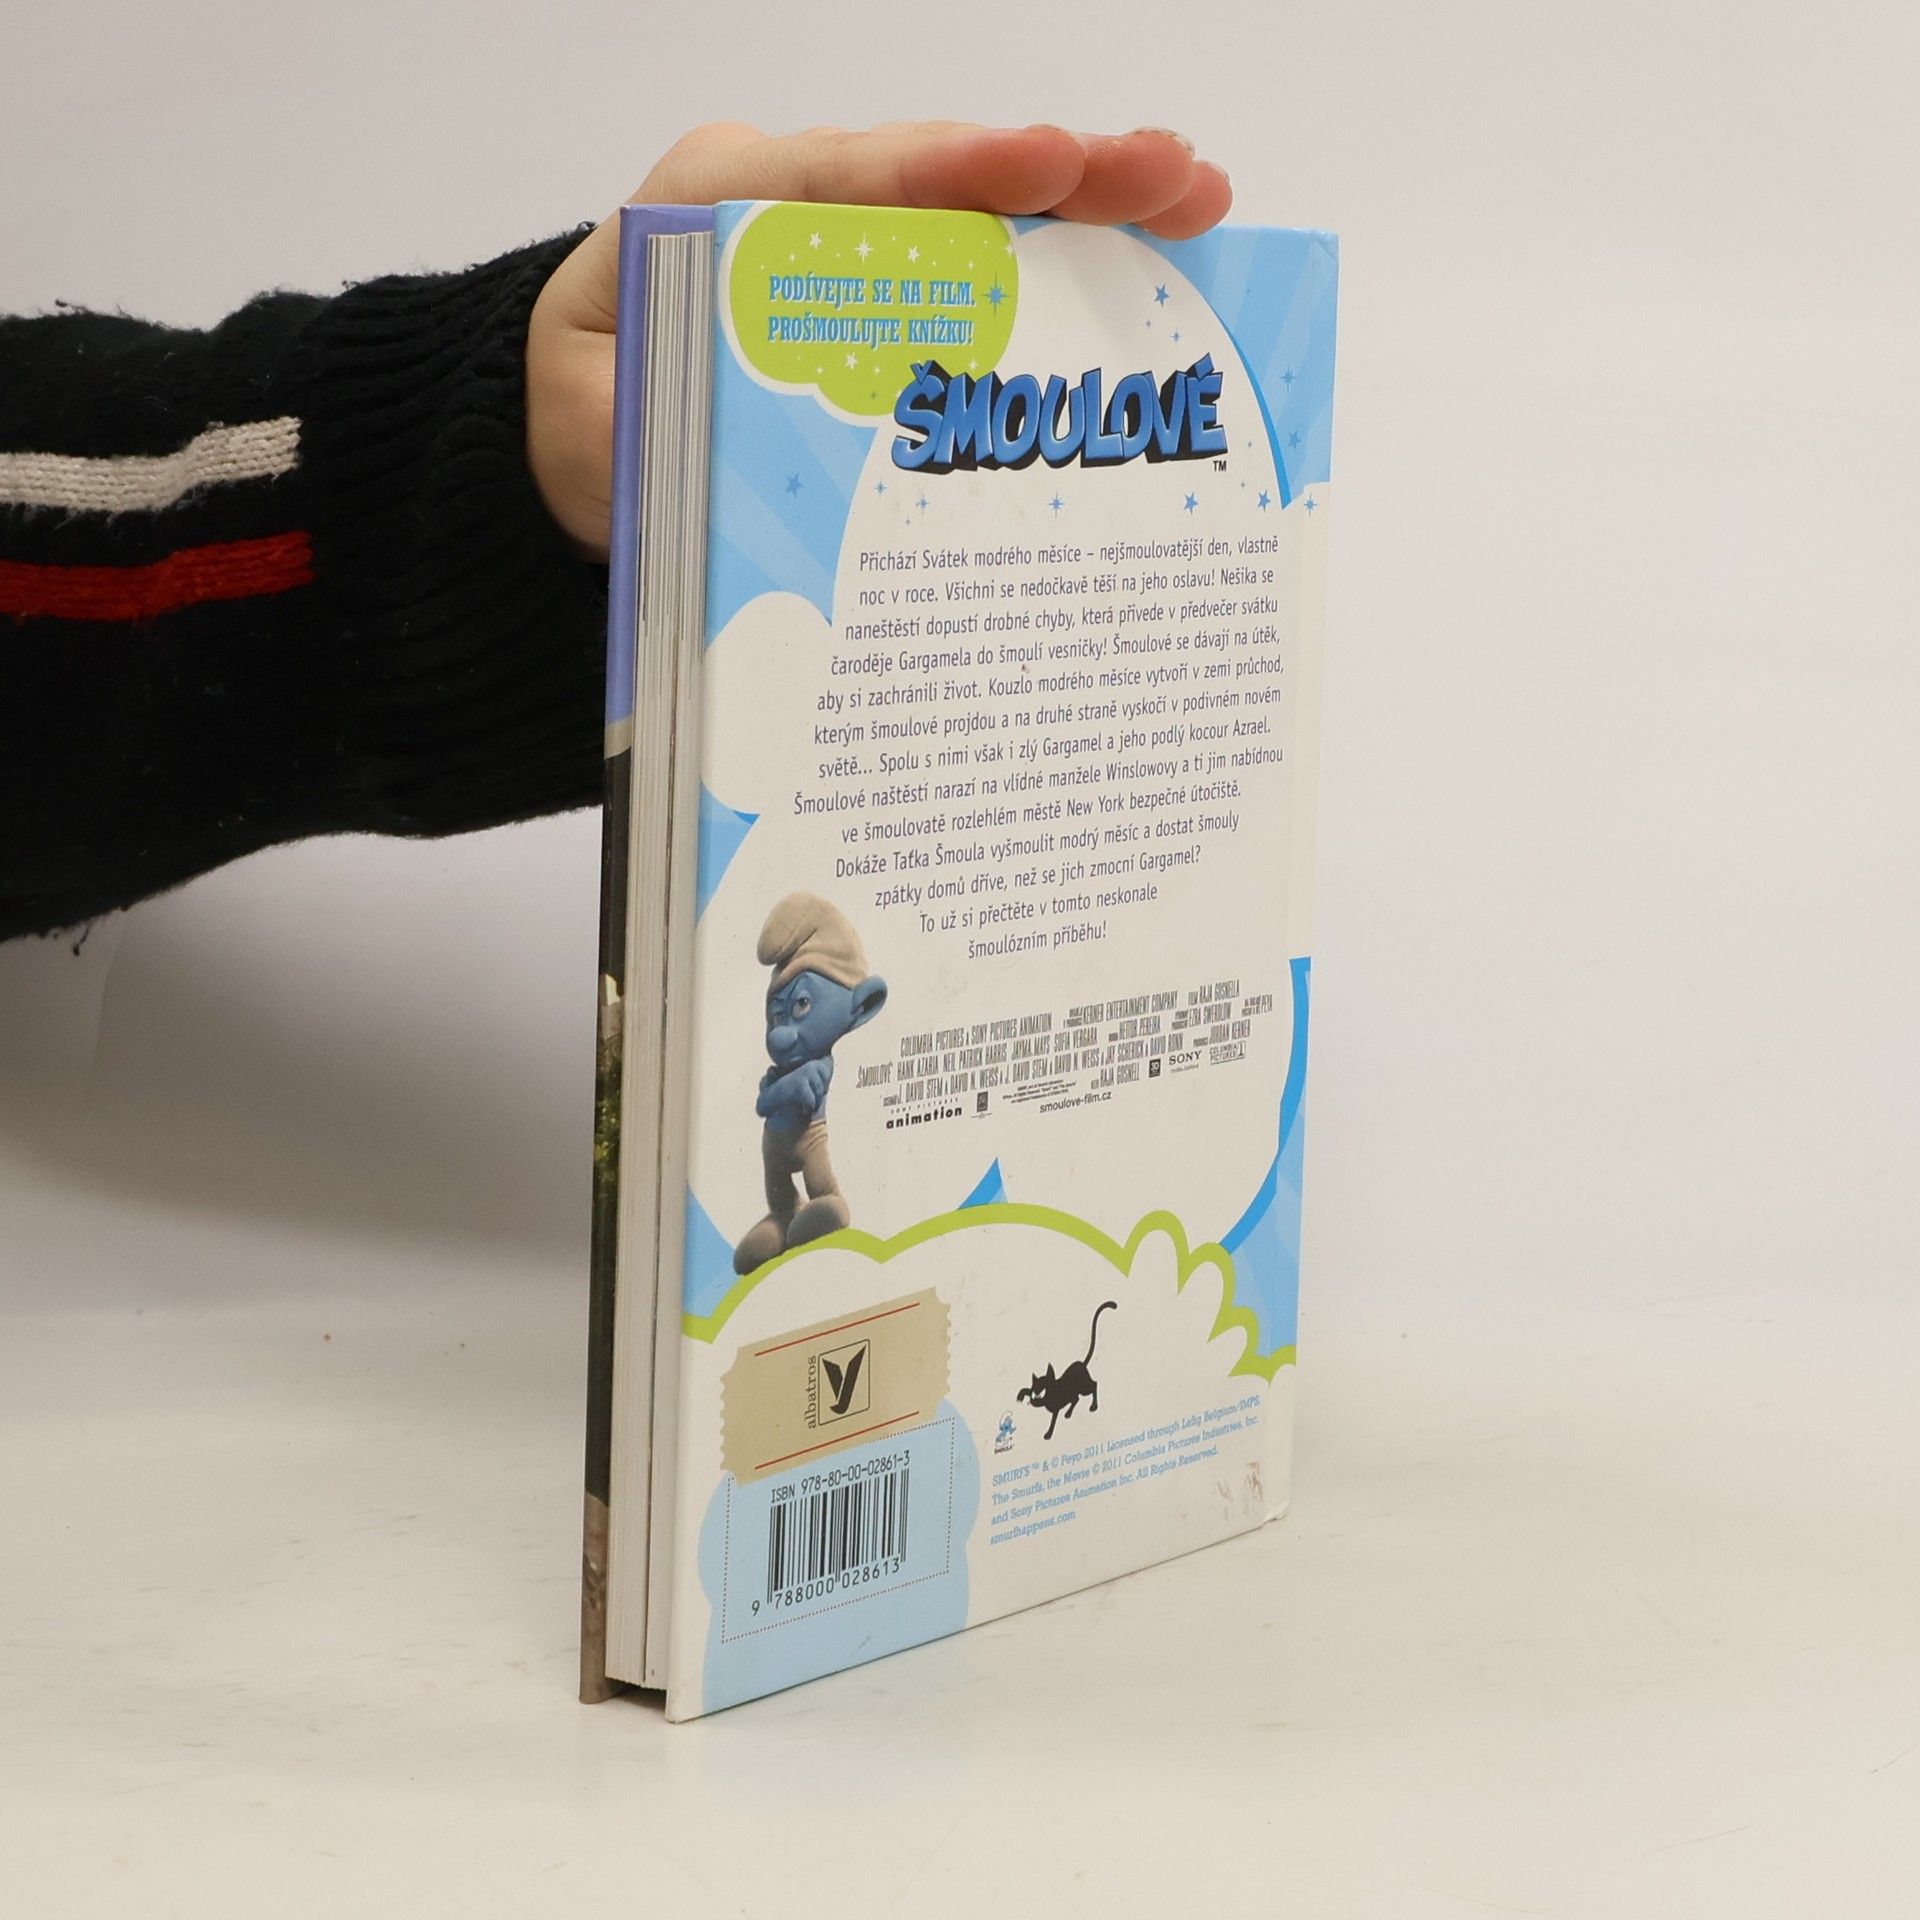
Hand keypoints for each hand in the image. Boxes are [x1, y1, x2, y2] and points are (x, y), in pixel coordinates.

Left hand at [526, 122, 1231, 556]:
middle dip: (1063, 171)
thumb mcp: (593, 418)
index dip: (952, 170)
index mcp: (715, 211)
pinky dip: (1065, 270)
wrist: (584, 449)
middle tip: (1174, 176)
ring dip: (1090, 209)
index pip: (845, 177)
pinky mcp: (887, 299)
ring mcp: (852, 248)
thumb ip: (657, 402)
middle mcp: (795, 208)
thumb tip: (745, 407)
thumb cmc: (593, 427)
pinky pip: (983, 272)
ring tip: (1194, 200)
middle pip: (939, 177)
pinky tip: (1148, 264)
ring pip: (978, 217)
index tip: (1046, 165)